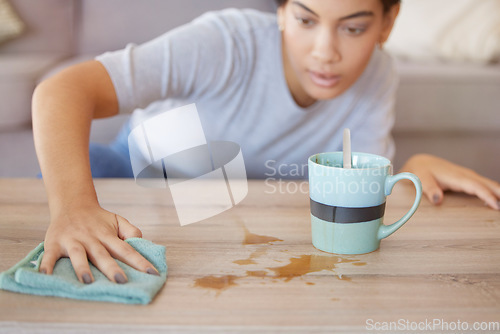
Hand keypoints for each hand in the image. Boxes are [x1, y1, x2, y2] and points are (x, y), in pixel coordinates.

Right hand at [40, 205, 159, 283]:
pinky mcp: (55, 243)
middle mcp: (92, 238)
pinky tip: (45, 276)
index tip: (152, 274)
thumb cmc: (98, 219)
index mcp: (108, 235)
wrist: (72, 204)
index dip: (140, 261)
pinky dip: (46, 265)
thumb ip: (131, 231)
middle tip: (121, 282)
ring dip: (82, 268)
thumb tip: (142, 244)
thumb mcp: (117, 221)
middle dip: (112, 268)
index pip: (127, 249)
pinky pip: (50, 255)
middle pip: (103, 255)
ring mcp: (73, 241)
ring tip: (88, 281)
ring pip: (79, 255)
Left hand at [401, 154, 499, 209]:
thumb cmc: (421, 172)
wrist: (421, 163)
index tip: (496, 206)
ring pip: (489, 184)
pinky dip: (493, 192)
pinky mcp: (468, 179)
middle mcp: (466, 175)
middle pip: (488, 184)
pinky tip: (497, 201)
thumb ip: (429, 188)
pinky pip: (484, 185)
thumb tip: (437, 199)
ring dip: (499, 193)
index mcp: (456, 176)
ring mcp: (469, 176)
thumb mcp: (421, 180)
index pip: (476, 186)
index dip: (487, 196)